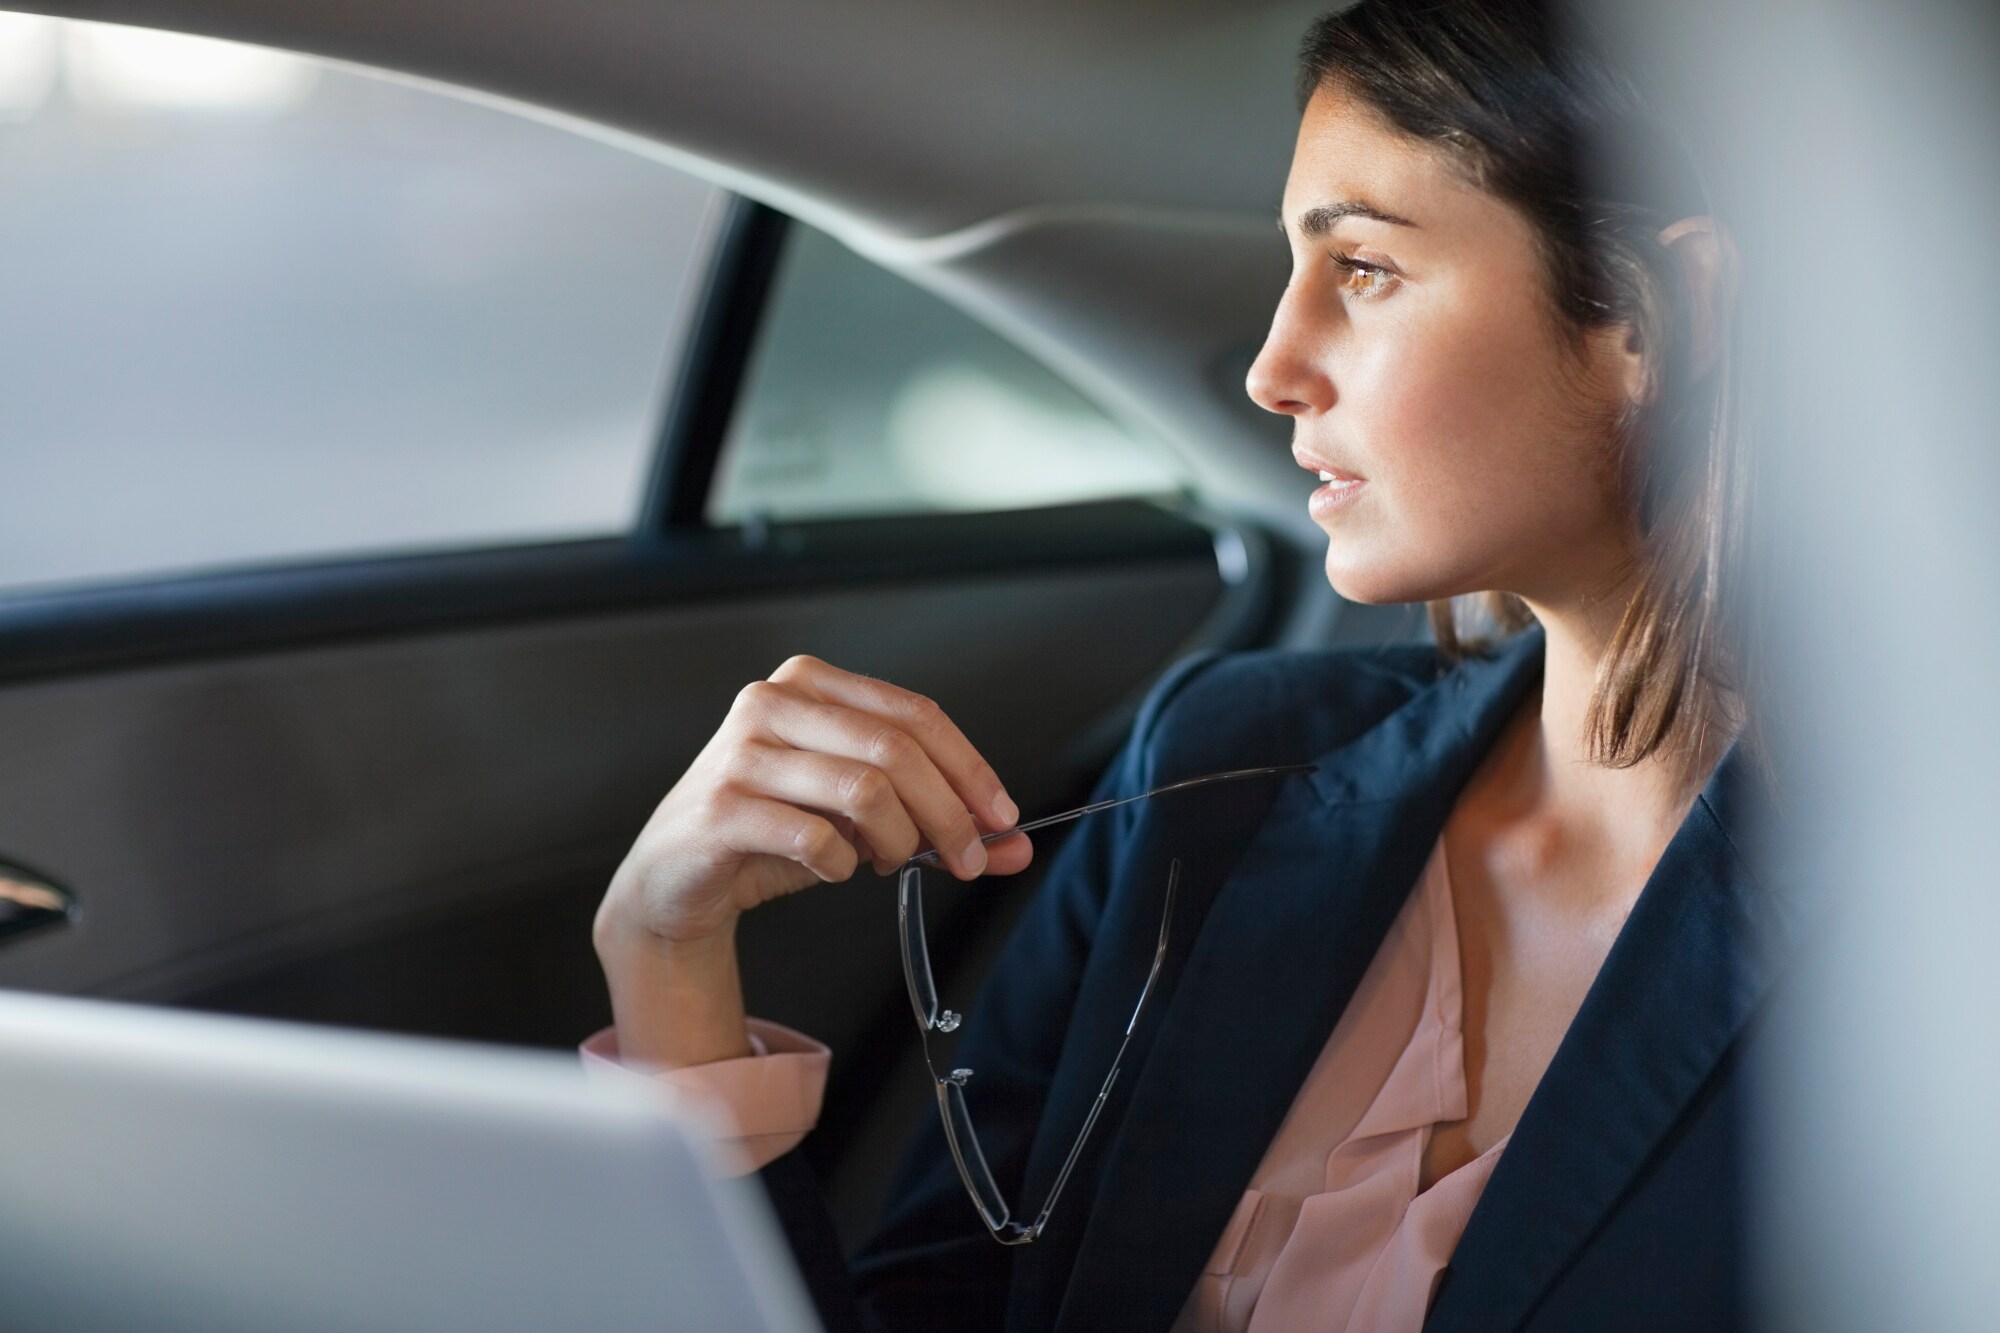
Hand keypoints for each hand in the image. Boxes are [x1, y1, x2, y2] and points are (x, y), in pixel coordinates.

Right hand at [592, 656, 1029, 1065]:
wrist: (674, 878)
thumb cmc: (772, 833)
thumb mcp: (862, 819)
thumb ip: (936, 822)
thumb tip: (1016, 846)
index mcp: (811, 683)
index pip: (915, 714)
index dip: (970, 768)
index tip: (1004, 819)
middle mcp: (772, 702)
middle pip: (897, 750)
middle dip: (949, 813)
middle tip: (970, 860)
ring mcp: (741, 752)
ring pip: (864, 790)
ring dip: (899, 841)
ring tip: (892, 862)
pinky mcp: (722, 807)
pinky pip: (815, 839)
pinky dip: (842, 866)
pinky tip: (834, 870)